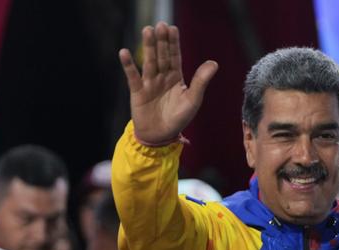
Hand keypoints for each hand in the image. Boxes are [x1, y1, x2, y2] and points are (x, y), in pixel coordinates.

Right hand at [119, 22, 218, 143]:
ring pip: (149, 62)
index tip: (173, 28)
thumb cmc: (179, 118)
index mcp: (176, 78)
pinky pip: (132, 76)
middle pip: (162, 56)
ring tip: (147, 30)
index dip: (174, 43)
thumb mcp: (193, 100)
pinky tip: (124, 52)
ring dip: (148, 47)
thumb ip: (201, 81)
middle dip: (161, 41)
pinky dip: (128, 65)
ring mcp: (149, 83)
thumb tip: (214, 63)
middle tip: (160, 25)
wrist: (161, 136)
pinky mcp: (137, 92)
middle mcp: (162, 77)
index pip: (175, 57)